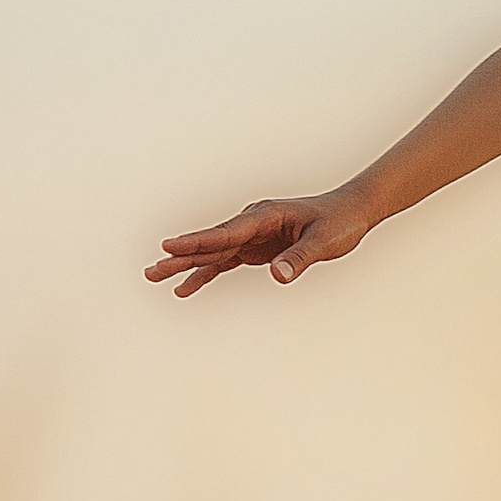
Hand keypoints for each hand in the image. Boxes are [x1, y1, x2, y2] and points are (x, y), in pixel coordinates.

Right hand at [143, 192, 370, 297]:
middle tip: (150, 270)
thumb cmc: (339, 222)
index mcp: (265, 216)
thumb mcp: (325, 241)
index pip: (226, 232)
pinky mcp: (254, 248)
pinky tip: (184, 289)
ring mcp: (251, 235)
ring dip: (184, 265)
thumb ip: (300, 258)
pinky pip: (223, 262)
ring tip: (154, 277)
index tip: (169, 247)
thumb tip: (278, 277)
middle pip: (211, 243)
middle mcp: (252, 223)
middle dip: (180, 256)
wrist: (350, 212)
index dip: (198, 242)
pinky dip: (204, 274)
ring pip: (211, 252)